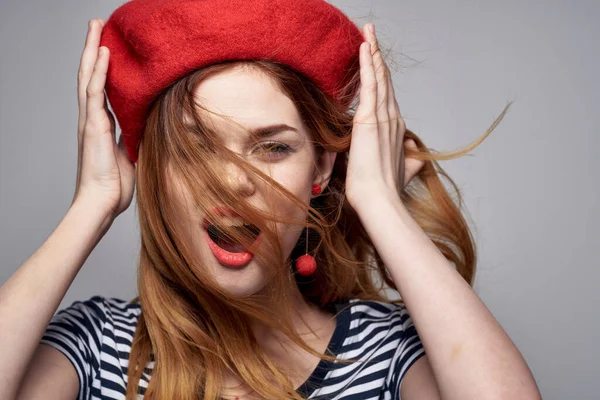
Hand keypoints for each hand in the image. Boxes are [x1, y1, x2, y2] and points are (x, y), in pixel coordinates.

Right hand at [71, 19, 134, 219]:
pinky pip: (94, 92)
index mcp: (102, 125)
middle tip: (98, 26)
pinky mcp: (92, 125)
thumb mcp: (131, 155)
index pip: (102, 88)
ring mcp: (90, 120)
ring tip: (96, 26)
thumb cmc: (116, 185)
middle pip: (90, 76)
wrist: (103, 202)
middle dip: (94, 49)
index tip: (109, 48)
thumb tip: (146, 127)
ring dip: (92, 50)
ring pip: (88, 76)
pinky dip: (98, 70)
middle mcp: (93, 118)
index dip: (104, 67)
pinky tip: (103, 52)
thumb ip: (134, 138)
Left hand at [346, 23, 424, 208]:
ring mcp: (383, 117)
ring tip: (368, 33)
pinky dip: (368, 64)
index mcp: (395, 129)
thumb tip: (411, 148)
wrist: (379, 199)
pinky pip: (370, 85)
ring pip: (379, 78)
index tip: (375, 58)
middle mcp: (392, 118)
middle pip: (385, 81)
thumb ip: (408, 158)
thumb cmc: (384, 189)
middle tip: (371, 35)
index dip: (381, 76)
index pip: (387, 95)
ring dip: (373, 53)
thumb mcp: (400, 170)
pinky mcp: (370, 119)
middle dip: (377, 56)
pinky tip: (365, 47)